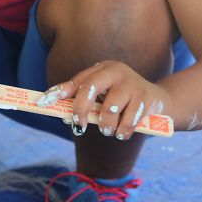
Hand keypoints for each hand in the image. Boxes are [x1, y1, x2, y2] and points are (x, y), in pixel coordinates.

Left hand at [39, 61, 168, 139]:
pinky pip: (127, 122)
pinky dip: (122, 132)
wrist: (158, 100)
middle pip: (90, 88)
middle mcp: (115, 71)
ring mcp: (132, 83)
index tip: (42, 103)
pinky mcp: (146, 98)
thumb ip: (84, 103)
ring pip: (109, 110)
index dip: (59, 92)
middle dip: (80, 111)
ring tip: (108, 130)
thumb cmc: (122, 100)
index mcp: (101, 69)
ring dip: (106, 127)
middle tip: (79, 127)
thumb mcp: (103, 96)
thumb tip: (61, 115)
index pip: (76, 81)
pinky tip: (123, 132)